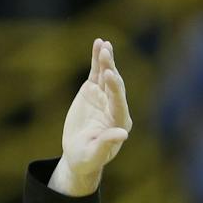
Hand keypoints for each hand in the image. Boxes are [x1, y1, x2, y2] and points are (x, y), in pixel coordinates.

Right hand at [50, 39, 131, 196]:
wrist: (79, 154)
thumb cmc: (87, 158)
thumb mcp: (94, 154)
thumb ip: (107, 143)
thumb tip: (123, 134)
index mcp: (119, 121)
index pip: (118, 101)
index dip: (114, 88)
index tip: (109, 75)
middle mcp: (115, 105)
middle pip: (114, 84)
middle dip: (110, 68)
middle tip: (106, 54)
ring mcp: (104, 96)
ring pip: (107, 74)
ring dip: (106, 60)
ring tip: (104, 45)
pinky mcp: (94, 90)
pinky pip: (96, 72)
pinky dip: (96, 59)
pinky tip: (98, 44)